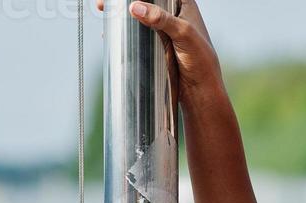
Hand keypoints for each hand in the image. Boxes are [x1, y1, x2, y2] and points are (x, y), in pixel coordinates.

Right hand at [94, 0, 225, 107]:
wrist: (201, 91)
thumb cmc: (200, 60)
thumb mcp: (182, 34)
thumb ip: (161, 19)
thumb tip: (134, 7)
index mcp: (184, 4)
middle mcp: (174, 13)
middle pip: (146, 1)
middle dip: (125, 2)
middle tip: (104, 4)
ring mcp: (165, 30)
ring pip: (140, 16)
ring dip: (123, 15)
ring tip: (105, 13)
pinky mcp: (158, 46)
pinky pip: (139, 34)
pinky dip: (126, 32)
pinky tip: (113, 34)